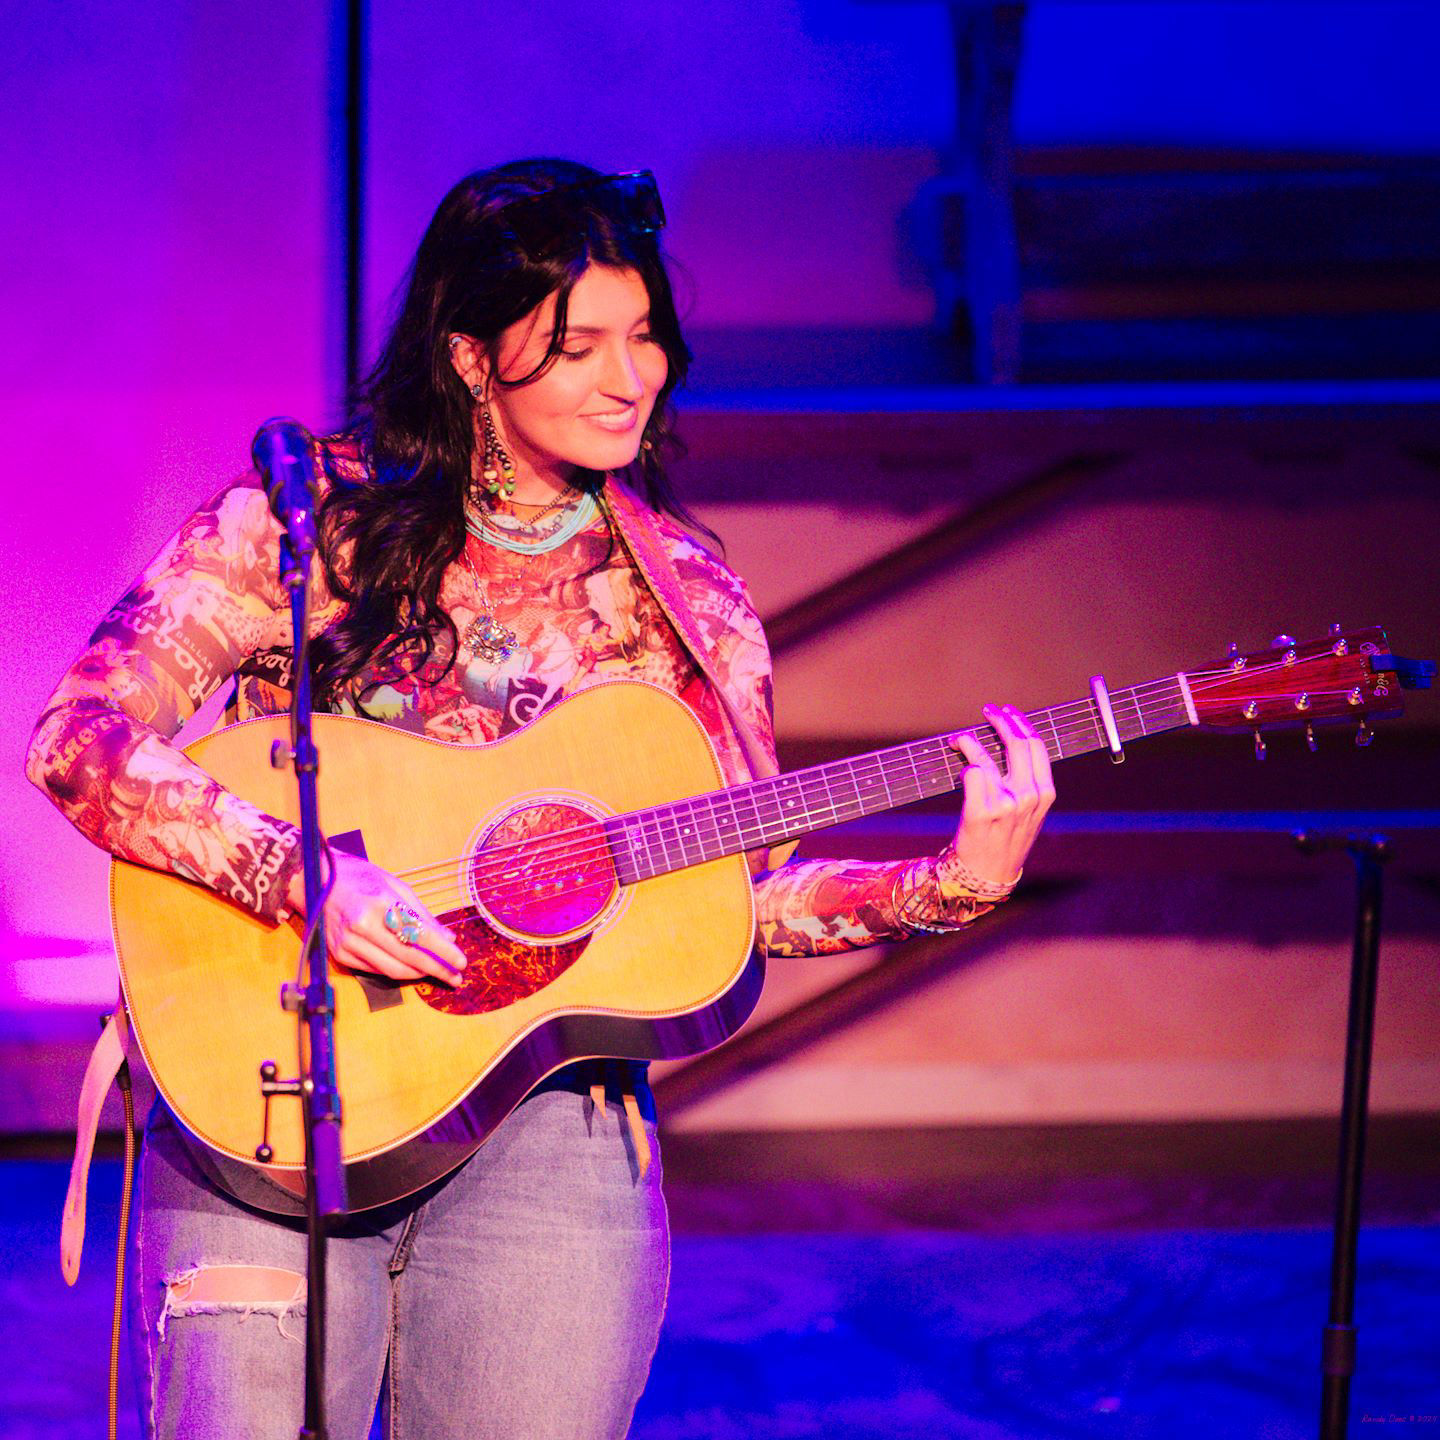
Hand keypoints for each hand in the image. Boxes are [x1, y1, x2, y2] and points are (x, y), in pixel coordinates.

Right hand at [287, 850, 467, 986]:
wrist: (315, 879)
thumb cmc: (360, 877)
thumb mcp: (396, 885)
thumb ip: (422, 914)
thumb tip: (447, 938)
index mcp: (380, 904)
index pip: (420, 936)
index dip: (444, 952)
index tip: (461, 961)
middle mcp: (362, 926)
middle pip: (409, 958)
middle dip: (437, 969)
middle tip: (456, 976)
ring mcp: (348, 943)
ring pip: (393, 970)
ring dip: (419, 975)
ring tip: (438, 973)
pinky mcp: (340, 954)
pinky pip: (375, 970)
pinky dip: (397, 971)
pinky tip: (411, 968)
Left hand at [944, 704, 1055, 889]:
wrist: (986, 876)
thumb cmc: (1006, 840)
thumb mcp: (1029, 813)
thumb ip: (1028, 783)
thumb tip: (1013, 743)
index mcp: (1044, 793)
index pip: (1036, 745)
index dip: (1021, 723)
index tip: (1008, 712)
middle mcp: (1028, 797)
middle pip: (1016, 743)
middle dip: (1000, 720)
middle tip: (987, 712)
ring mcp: (1005, 804)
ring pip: (987, 756)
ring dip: (970, 741)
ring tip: (960, 739)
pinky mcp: (980, 812)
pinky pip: (971, 773)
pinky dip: (964, 765)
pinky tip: (959, 765)